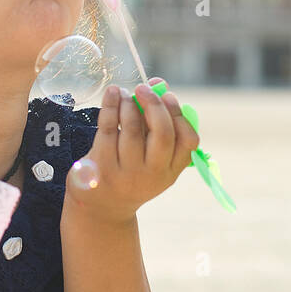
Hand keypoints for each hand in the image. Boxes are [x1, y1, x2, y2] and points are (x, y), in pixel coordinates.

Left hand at [66, 77, 199, 225]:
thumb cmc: (131, 171)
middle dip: (154, 104)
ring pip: (132, 128)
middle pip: (162, 133)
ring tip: (126, 95)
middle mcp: (152, 174)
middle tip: (144, 88)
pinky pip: (108, 128)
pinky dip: (111, 105)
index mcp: (171, 171)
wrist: (102, 208)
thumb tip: (158, 83)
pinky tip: (113, 93)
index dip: (179, 114)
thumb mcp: (151, 156)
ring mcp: (126, 173)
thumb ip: (158, 121)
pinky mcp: (101, 166)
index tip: (167, 95)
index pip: (188, 141)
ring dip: (129, 103)